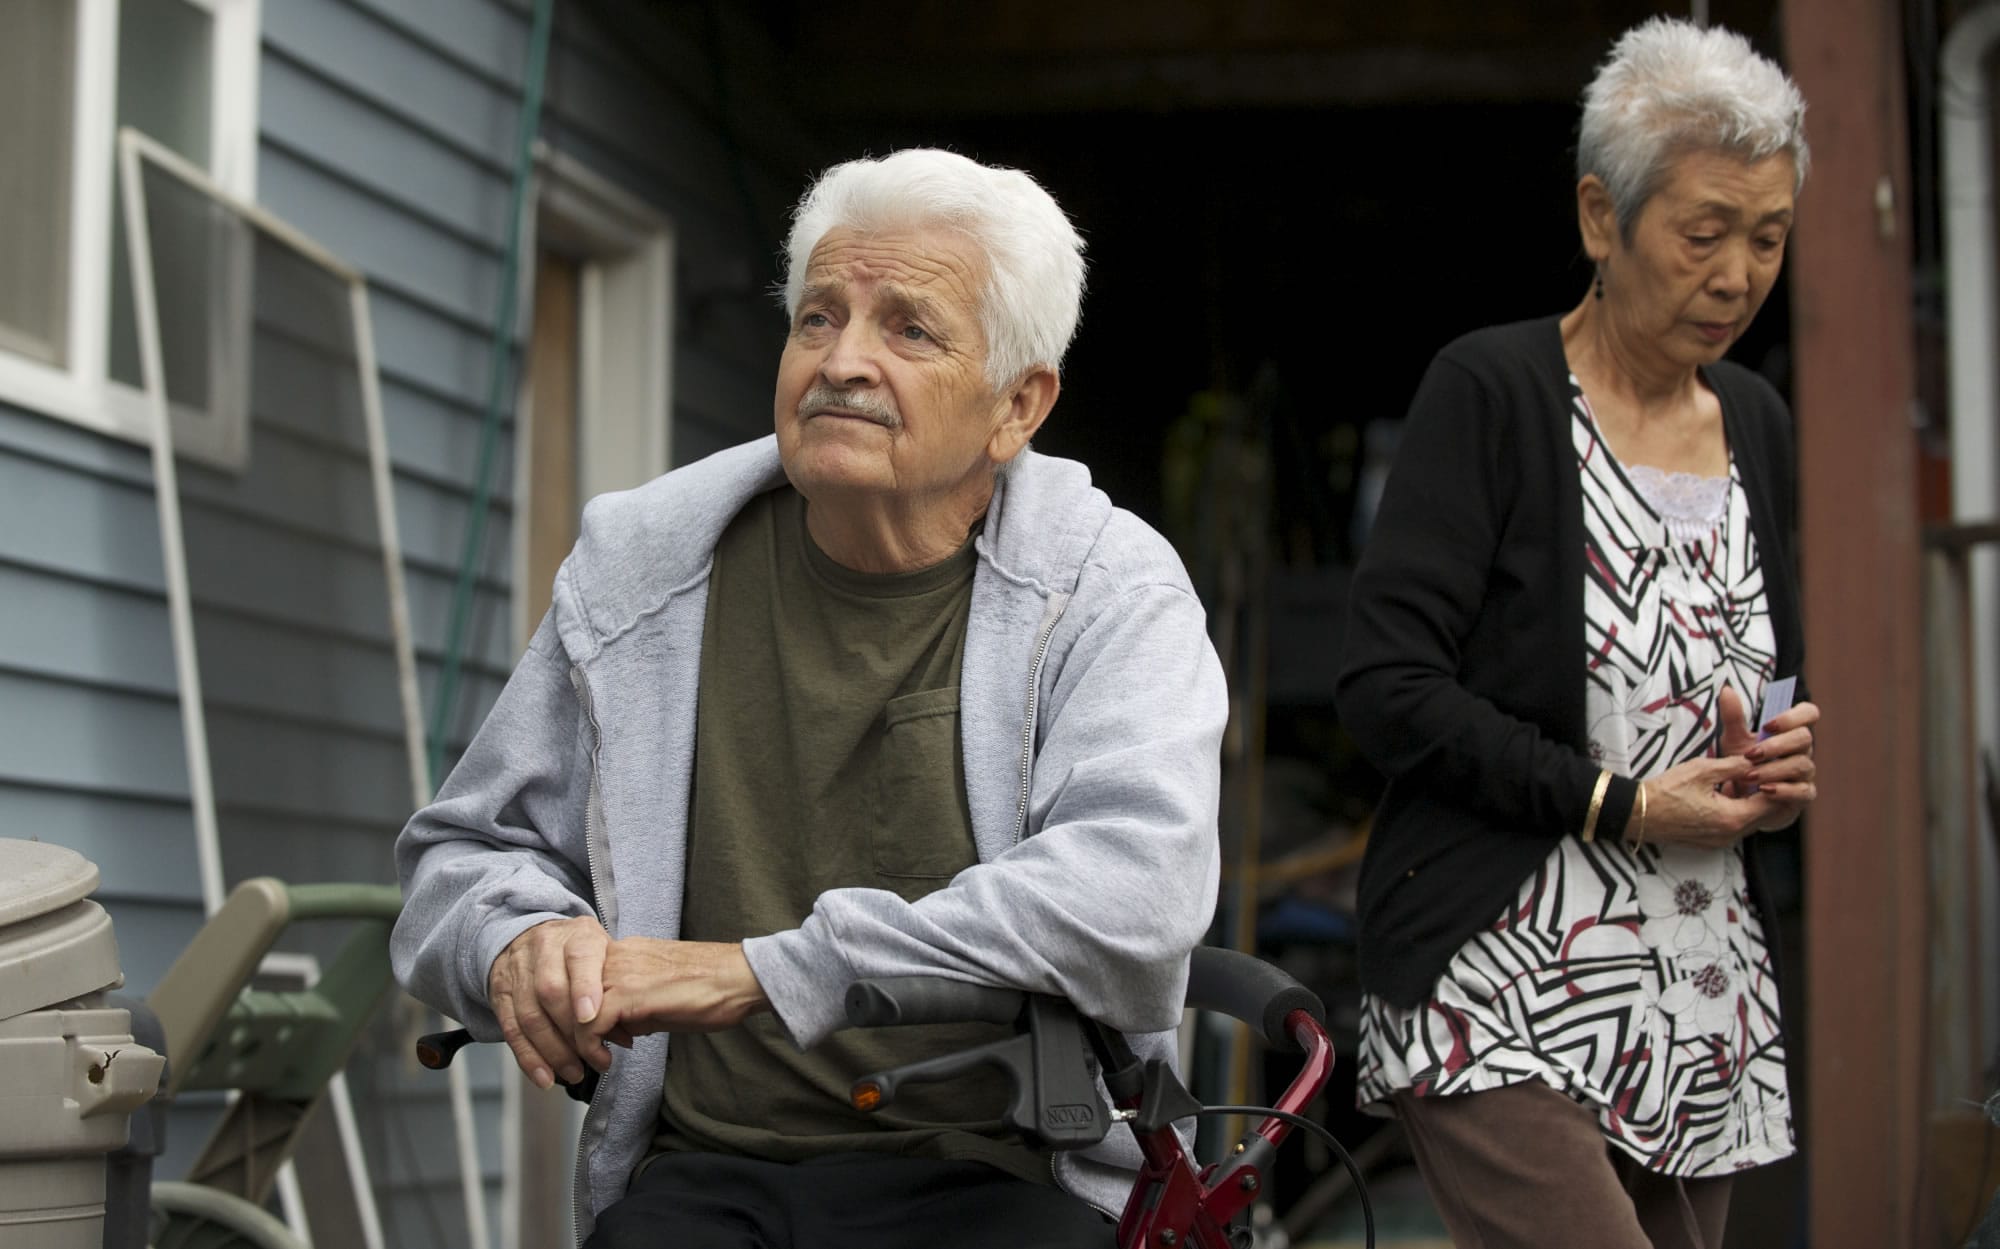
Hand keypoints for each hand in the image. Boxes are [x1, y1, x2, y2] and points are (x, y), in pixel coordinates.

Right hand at [488, 915, 610, 1089]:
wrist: (532, 934)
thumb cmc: (580, 952)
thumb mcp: (604, 955)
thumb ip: (614, 990)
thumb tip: (624, 1038)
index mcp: (576, 935)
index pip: (579, 958)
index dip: (584, 988)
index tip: (591, 1017)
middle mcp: (543, 949)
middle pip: (551, 992)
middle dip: (573, 1032)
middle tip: (595, 1058)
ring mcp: (517, 971)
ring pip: (530, 1015)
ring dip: (553, 1051)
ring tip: (575, 1072)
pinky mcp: (501, 995)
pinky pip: (511, 1030)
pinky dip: (528, 1058)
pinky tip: (545, 1077)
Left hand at [577, 939, 770, 1071]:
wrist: (738, 978)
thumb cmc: (710, 986)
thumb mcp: (658, 992)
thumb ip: (631, 1005)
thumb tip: (615, 1031)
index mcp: (622, 951)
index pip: (575, 980)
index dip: (574, 1014)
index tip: (590, 1039)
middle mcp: (615, 956)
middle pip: (564, 994)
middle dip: (568, 1030)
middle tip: (582, 1056)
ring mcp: (619, 972)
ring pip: (570, 1010)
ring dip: (576, 1043)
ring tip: (594, 1062)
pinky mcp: (628, 994)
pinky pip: (589, 1025)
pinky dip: (591, 1048)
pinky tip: (607, 1060)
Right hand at [1637, 754, 1785, 849]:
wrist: (1637, 814)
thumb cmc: (1666, 791)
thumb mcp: (1702, 770)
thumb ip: (1734, 766)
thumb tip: (1756, 761)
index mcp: (1733, 817)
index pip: (1772, 802)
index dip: (1779, 783)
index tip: (1780, 768)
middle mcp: (1731, 835)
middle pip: (1764, 815)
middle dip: (1769, 794)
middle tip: (1770, 773)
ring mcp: (1720, 842)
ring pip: (1750, 822)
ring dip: (1753, 804)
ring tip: (1751, 783)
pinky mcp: (1709, 843)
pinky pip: (1735, 828)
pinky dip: (1739, 812)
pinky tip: (1730, 796)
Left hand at [1734, 687, 1818, 830]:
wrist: (1740, 798)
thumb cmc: (1742, 764)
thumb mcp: (1734, 740)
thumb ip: (1733, 717)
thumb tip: (1727, 689)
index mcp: (1790, 732)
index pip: (1808, 713)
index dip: (1792, 716)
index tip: (1767, 725)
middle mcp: (1803, 750)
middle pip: (1805, 738)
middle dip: (1777, 745)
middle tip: (1750, 754)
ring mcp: (1806, 773)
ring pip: (1802, 764)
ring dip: (1773, 769)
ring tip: (1747, 775)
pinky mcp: (1803, 796)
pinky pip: (1803, 791)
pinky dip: (1783, 790)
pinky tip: (1763, 791)